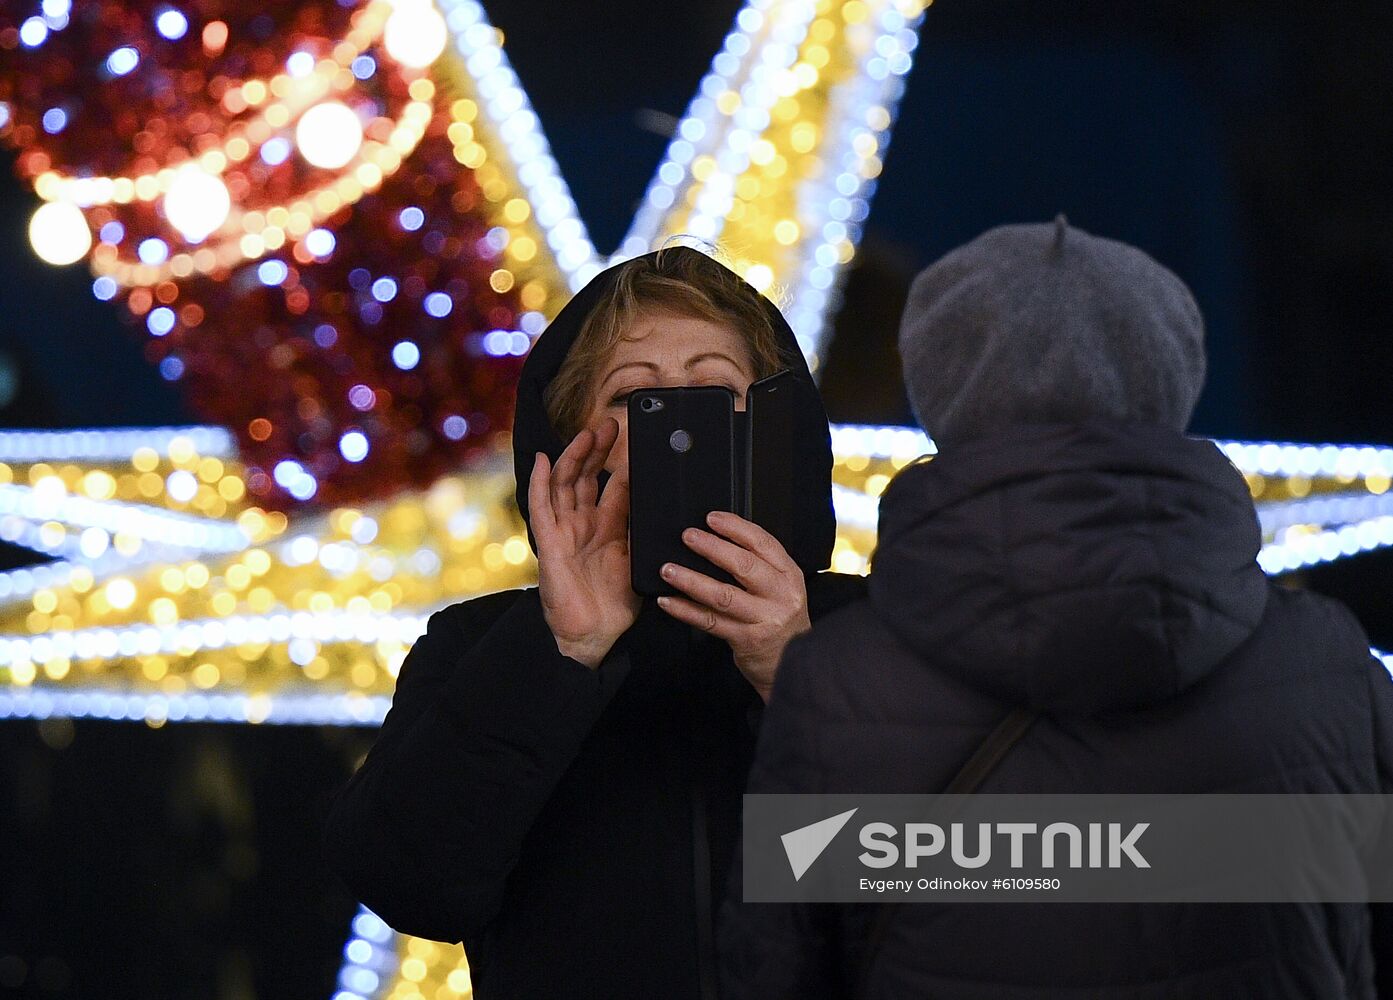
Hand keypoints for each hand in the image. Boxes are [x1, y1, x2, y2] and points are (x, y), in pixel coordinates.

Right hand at [528, 418, 640, 667]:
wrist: (595, 633)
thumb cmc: (617, 603)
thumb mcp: (639, 558)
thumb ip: (645, 529)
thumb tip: (666, 503)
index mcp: (607, 527)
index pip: (613, 485)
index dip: (621, 461)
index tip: (634, 437)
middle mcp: (583, 524)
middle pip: (587, 476)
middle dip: (598, 450)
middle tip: (611, 425)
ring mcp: (564, 531)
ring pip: (564, 484)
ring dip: (574, 457)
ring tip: (586, 434)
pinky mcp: (548, 543)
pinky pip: (540, 508)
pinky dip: (539, 482)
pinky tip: (541, 460)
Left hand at [655, 510, 810, 700]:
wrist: (790, 662)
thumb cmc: (778, 619)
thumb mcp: (780, 588)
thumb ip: (759, 565)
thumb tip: (718, 538)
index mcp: (789, 575)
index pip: (763, 543)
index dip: (736, 527)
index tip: (711, 518)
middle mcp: (780, 595)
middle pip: (744, 566)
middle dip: (712, 548)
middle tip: (687, 536)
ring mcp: (763, 619)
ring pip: (723, 595)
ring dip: (692, 580)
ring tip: (668, 570)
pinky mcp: (746, 640)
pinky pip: (710, 621)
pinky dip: (686, 610)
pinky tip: (668, 601)